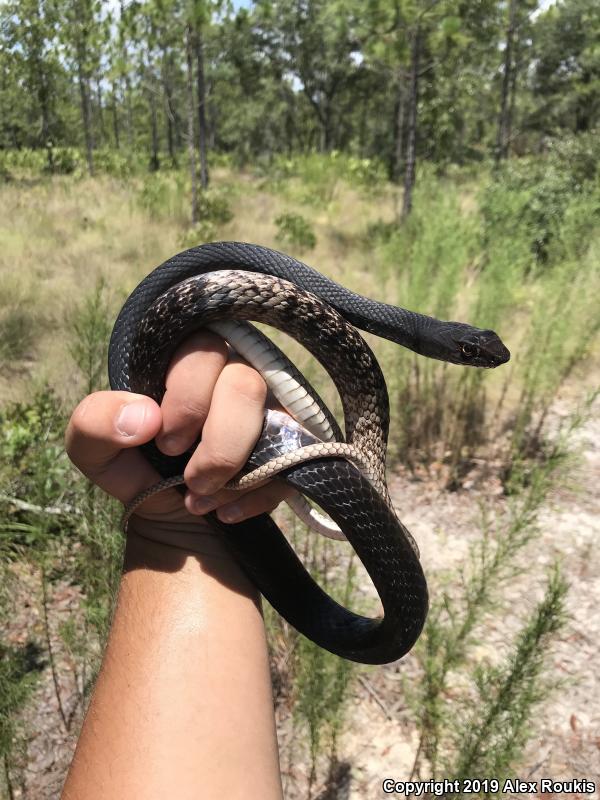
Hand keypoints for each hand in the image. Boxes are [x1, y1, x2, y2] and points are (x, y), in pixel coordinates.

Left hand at [65, 330, 292, 538]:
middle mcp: (236, 372)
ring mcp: (271, 406)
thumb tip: (144, 416)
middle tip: (188, 477)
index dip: (187, 400)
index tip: (165, 443)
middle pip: (245, 383)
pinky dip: (257, 494)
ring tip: (201, 498)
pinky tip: (225, 512)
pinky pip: (295, 459)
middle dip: (215, 443)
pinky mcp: (295, 443)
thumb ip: (96, 421)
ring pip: (274, 419)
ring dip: (235, 469)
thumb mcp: (93, 448)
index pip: (203, 350)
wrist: (172, 515)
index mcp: (188, 358)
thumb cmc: (136, 465)